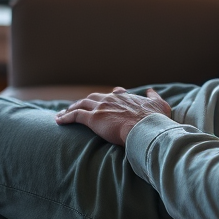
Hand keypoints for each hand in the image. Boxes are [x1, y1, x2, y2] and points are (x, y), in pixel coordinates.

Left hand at [54, 87, 171, 145]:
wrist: (145, 127)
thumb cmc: (154, 119)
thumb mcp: (159, 105)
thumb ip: (154, 97)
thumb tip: (151, 90)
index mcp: (125, 98)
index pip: (114, 94)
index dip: (108, 97)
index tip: (105, 99)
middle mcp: (111, 99)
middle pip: (94, 98)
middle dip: (86, 101)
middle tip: (80, 106)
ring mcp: (101, 107)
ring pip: (82, 105)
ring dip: (72, 108)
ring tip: (64, 113)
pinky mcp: (93, 118)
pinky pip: (75, 116)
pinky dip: (66, 117)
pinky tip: (58, 120)